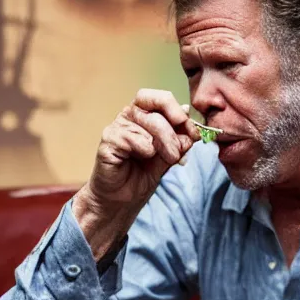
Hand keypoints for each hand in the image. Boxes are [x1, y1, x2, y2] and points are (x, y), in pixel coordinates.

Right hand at [88, 89, 199, 207]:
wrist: (123, 200)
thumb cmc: (142, 176)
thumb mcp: (169, 156)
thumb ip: (179, 138)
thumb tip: (187, 112)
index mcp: (145, 115)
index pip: (160, 99)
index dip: (177, 111)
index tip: (191, 131)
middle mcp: (130, 117)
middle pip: (156, 110)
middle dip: (173, 133)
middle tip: (179, 154)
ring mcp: (117, 127)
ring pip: (147, 123)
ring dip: (164, 143)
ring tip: (168, 160)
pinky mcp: (108, 140)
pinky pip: (131, 137)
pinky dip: (144, 148)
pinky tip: (144, 158)